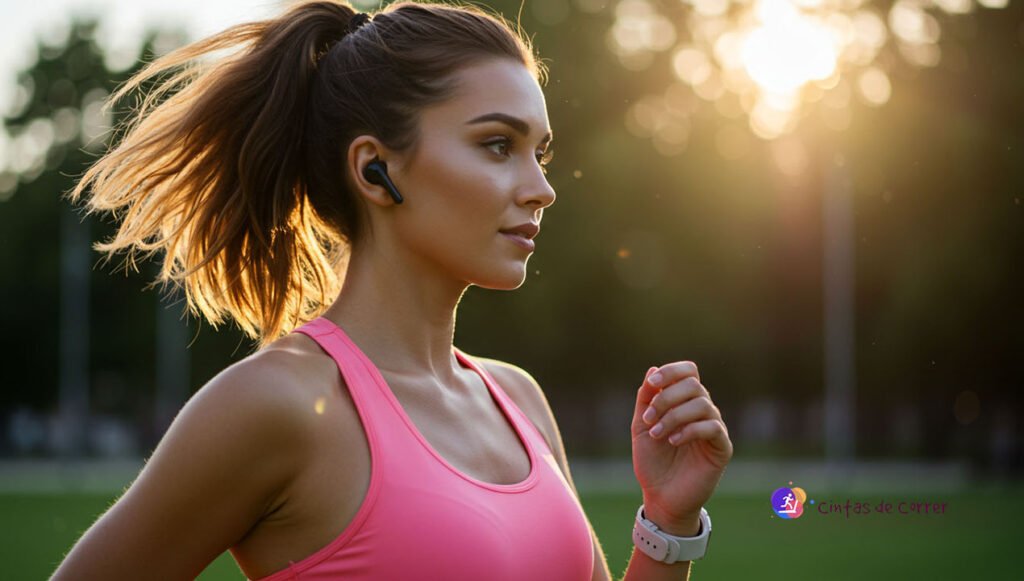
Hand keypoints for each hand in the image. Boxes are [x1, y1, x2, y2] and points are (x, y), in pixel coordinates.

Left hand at [631, 362, 732, 534]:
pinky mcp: (722, 447)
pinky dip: (689, 430)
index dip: (672, 371)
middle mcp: (702, 411)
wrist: (661, 497)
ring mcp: (714, 428)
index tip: (652, 383)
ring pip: (703, 404)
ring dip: (674, 416)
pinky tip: (673, 441)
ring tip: (657, 434)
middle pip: (694, 384)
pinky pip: (713, 427)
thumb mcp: (641, 426)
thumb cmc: (652, 462)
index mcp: (684, 402)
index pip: (689, 372)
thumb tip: (652, 369)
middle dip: (666, 398)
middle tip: (648, 419)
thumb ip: (646, 398)